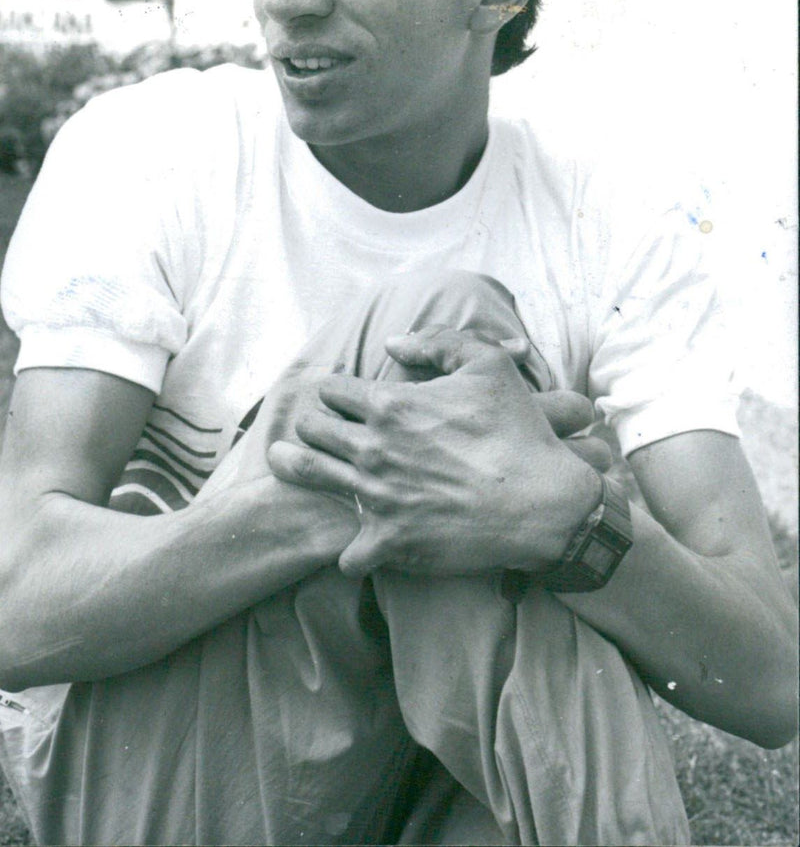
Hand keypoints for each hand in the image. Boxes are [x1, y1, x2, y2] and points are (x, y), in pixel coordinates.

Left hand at [268, 326, 605, 577]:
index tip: (341, 399)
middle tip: (319, 428)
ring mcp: (376, 497)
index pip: (330, 390)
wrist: (543, 501)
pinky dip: (351, 549)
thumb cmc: (518, 430)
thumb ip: (437, 342)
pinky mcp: (389, 541)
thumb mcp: (489, 363)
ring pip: (307, 474)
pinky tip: (356, 543)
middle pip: (310, 428)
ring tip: (284, 461)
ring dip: (294, 466)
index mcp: (390, 404)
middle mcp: (372, 448)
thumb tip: (393, 342)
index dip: (334, 391)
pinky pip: (347, 553)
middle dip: (313, 423)